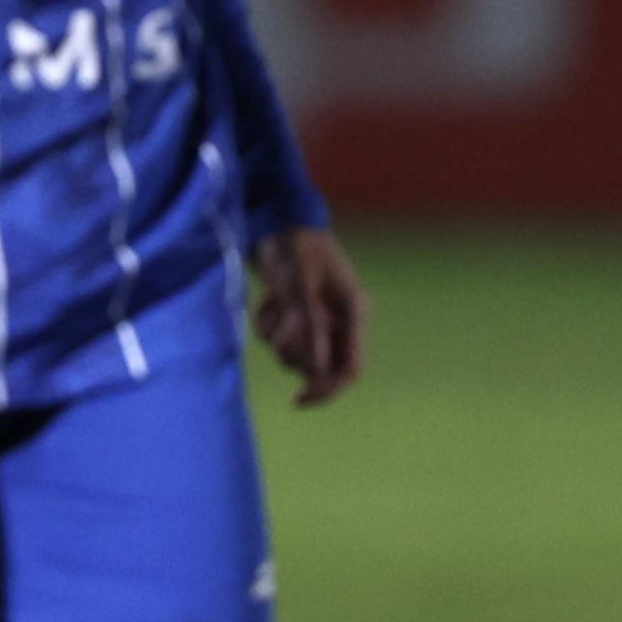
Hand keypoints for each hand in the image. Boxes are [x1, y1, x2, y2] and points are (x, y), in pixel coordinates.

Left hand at [249, 225, 363, 406]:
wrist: (275, 222)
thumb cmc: (296, 247)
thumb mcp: (301, 284)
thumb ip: (311, 325)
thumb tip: (317, 368)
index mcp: (353, 312)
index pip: (349, 369)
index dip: (326, 390)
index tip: (298, 399)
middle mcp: (338, 321)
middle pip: (319, 368)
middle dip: (296, 353)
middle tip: (282, 328)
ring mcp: (316, 321)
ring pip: (294, 355)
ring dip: (278, 338)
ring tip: (276, 304)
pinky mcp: (295, 317)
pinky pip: (277, 340)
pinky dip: (267, 325)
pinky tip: (269, 300)